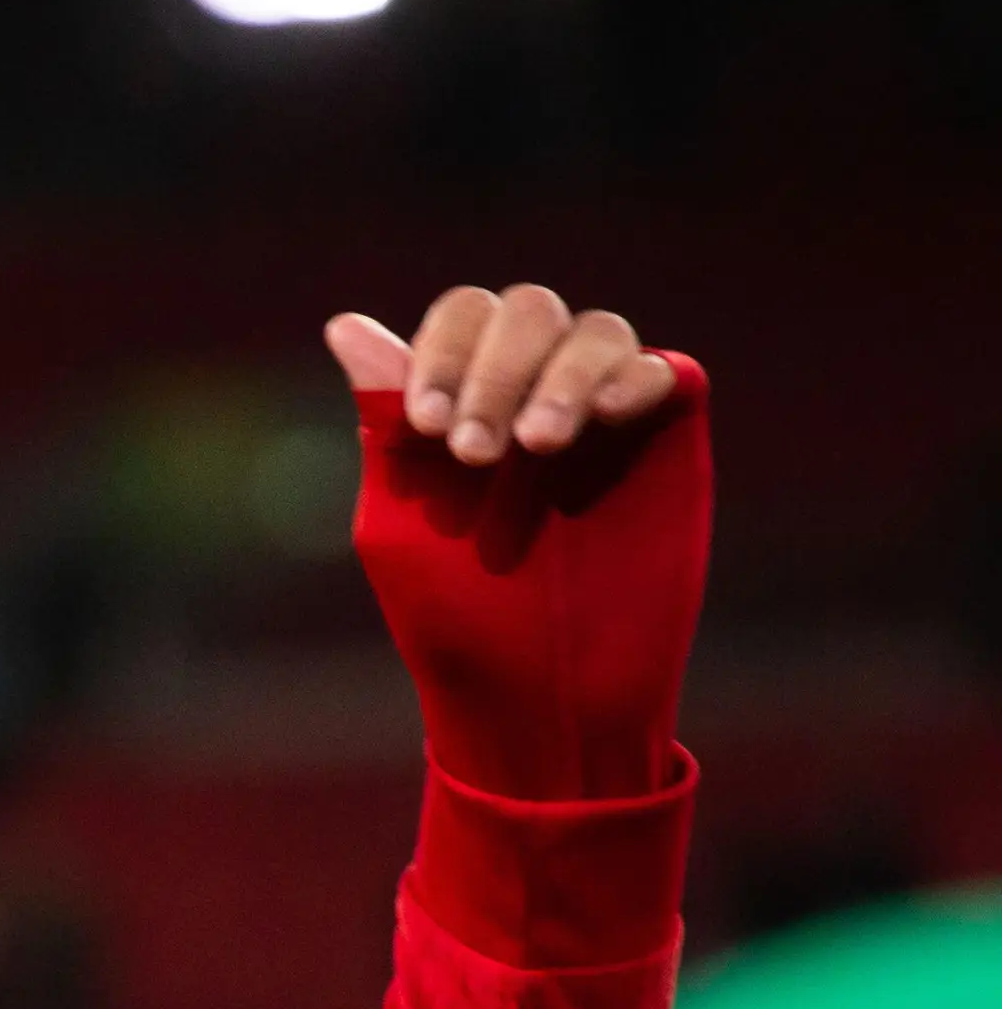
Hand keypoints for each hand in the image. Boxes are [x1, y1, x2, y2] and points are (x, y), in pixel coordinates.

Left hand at [323, 287, 709, 799]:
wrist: (537, 699)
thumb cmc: (455, 621)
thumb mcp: (399, 522)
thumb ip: (386, 424)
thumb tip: (345, 325)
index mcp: (464, 402)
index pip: (461, 318)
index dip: (444, 351)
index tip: (428, 422)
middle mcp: (532, 392)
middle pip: (527, 309)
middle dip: (496, 369)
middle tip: (478, 453)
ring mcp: (601, 414)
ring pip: (596, 331)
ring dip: (560, 374)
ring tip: (540, 445)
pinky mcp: (664, 441)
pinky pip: (664, 372)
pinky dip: (636, 377)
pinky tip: (607, 418)